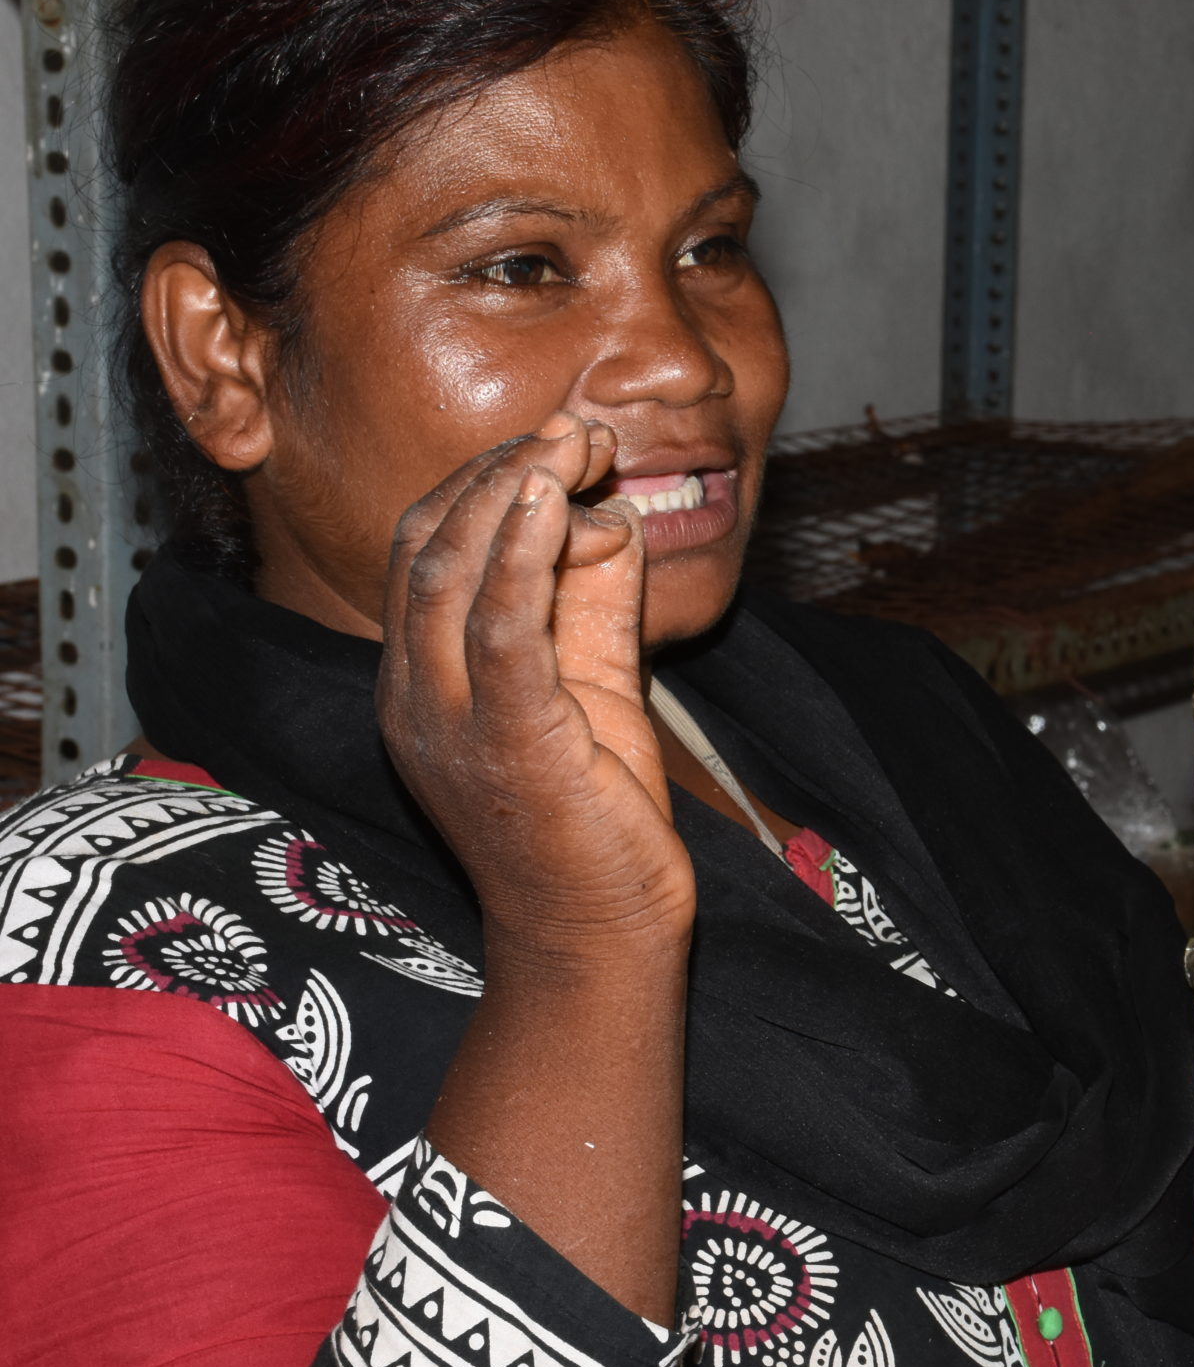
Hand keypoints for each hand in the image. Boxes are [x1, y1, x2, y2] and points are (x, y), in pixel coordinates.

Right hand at [378, 413, 689, 937]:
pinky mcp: (510, 745)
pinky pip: (501, 632)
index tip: (560, 442)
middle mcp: (414, 696)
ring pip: (449, 574)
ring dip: (511, 492)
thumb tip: (606, 512)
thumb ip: (590, 599)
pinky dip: (524, 557)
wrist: (600, 936)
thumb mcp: (592, 683)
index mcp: (420, 680)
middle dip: (498, 471)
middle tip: (571, 430)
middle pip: (426, 544)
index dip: (487, 482)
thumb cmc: (593, 815)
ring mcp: (450, 723)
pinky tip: (558, 504)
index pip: (424, 549)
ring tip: (568, 443)